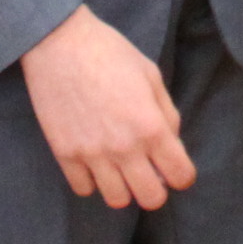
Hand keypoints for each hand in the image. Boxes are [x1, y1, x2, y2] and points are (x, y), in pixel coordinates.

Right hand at [21, 6, 194, 208]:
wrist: (59, 43)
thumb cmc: (110, 53)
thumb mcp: (151, 76)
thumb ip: (167, 114)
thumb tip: (172, 145)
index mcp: (151, 126)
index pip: (180, 176)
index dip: (182, 174)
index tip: (174, 167)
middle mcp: (124, 147)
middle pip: (151, 199)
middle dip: (156, 188)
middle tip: (149, 171)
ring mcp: (92, 154)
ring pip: (117, 200)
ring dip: (124, 187)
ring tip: (120, 167)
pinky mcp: (64, 154)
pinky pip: (84, 189)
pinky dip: (92, 180)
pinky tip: (94, 161)